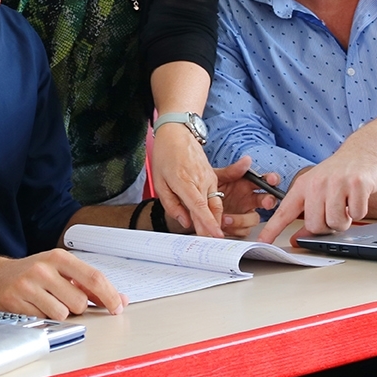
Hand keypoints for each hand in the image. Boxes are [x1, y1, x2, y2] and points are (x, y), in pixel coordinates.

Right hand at [0, 249, 124, 319]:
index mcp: (59, 257)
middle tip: (63, 299)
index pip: (94, 278)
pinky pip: (44, 321)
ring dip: (60, 314)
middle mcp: (43, 268)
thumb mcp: (61, 271)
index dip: (109, 295)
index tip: (117, 307)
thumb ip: (89, 285)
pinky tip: (35, 307)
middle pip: (80, 301)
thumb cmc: (34, 275)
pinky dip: (44, 318)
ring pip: (63, 314)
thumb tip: (119, 299)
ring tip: (47, 302)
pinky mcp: (17, 302)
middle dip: (77, 307)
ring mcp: (28, 285)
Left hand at [151, 122, 225, 236]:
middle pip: (211, 209)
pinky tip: (211, 219)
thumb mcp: (159, 181)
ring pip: (217, 204)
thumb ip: (171, 204)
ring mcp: (209, 178)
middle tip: (211, 244)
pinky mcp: (213, 176)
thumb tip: (185, 221)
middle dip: (213, 228)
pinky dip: (215, 210)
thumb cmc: (165, 155)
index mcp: (185, 181)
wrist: (178, 133)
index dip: (207, 223)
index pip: (199, 206)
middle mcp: (201, 180)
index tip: (215, 235)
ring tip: (211, 235)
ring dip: (215, 220)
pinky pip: (216, 197)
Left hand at [213, 155, 278, 237]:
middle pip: (267, 200)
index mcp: (248, 185)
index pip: (265, 181)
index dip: (271, 180)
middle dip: (269, 201)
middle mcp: (250, 199)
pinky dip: (234, 230)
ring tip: (227, 219)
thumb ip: (232, 171)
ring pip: (254, 218)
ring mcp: (245, 214)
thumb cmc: (208, 188)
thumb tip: (247, 159)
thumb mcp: (217, 177)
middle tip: (266, 202)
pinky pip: (243, 231)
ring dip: (242, 220)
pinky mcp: (239, 227)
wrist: (196, 205)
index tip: (271, 180)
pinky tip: (224, 226)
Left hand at [258, 133, 376, 239]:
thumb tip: (297, 239)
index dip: (272, 229)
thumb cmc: (338, 174)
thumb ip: (307, 212)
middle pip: (315, 225)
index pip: (284, 212)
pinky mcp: (357, 184)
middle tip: (334, 212)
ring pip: (336, 223)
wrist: (363, 151)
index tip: (262, 242)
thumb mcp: (317, 190)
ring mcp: (337, 183)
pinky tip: (357, 197)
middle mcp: (317, 184)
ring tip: (345, 205)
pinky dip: (360, 211)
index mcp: (303, 186)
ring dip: (345, 220)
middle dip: (327, 225)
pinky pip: (357, 214)